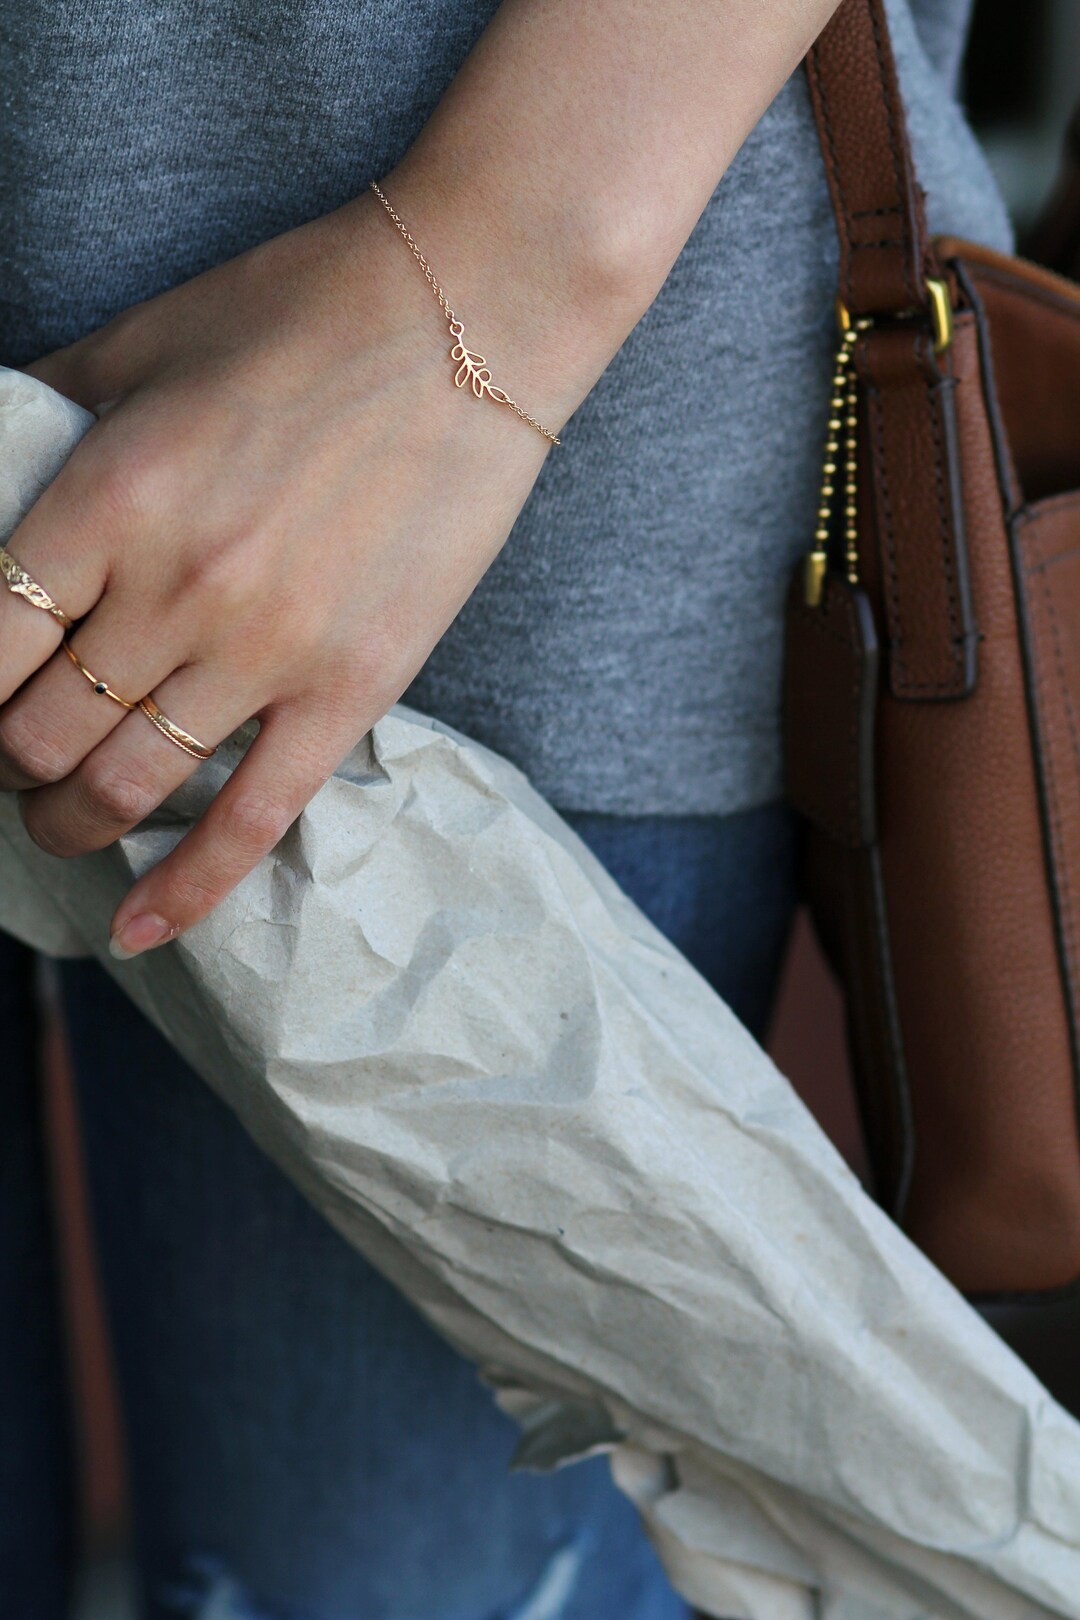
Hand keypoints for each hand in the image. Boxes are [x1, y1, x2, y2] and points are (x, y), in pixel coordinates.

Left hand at [0, 189, 562, 956]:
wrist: (470, 321)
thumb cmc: (302, 315)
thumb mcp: (140, 343)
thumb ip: (43, 420)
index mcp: (108, 495)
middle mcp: (177, 588)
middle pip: (38, 731)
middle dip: (4, 761)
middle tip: (12, 755)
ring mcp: (268, 651)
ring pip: (124, 787)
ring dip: (66, 820)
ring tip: (58, 817)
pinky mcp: (349, 690)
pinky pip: (251, 822)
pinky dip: (183, 889)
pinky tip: (135, 929)